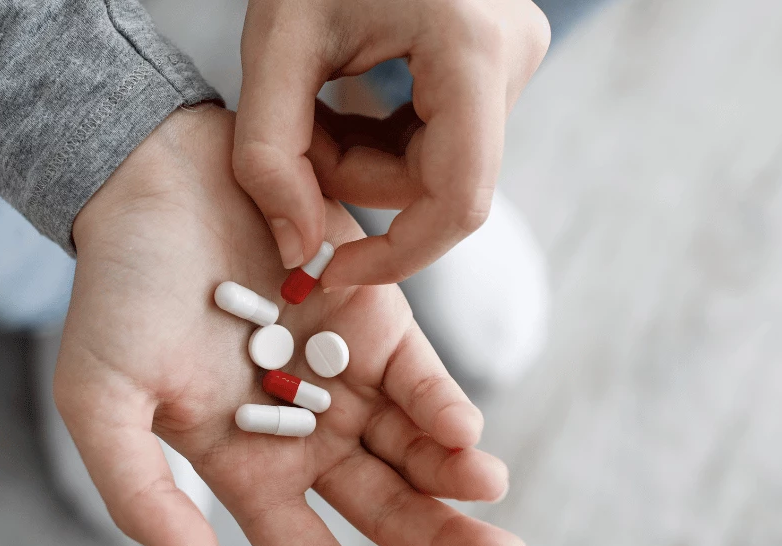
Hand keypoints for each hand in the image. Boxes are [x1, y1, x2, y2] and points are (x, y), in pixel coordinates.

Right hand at [56, 106, 526, 545]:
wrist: (151, 180)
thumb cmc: (116, 291)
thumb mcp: (101, 402)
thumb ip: (144, 498)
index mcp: (247, 468)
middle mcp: (305, 432)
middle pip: (388, 511)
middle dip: (446, 541)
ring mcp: (343, 376)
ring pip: (417, 449)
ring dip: (457, 476)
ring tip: (488, 488)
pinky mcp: (373, 317)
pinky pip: (419, 377)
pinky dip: (443, 405)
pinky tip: (462, 431)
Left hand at [232, 0, 550, 286]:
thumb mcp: (275, 42)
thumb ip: (270, 155)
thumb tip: (299, 249)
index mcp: (472, 49)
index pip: (459, 202)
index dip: (397, 254)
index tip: (332, 267)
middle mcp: (511, 57)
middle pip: (437, 183)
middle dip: (357, 180)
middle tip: (298, 136)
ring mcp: (510, 60)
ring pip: (436, 166)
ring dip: (364, 158)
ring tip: (316, 103)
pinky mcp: (493, 66)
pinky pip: (439, 139)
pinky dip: (382, 138)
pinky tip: (347, 97)